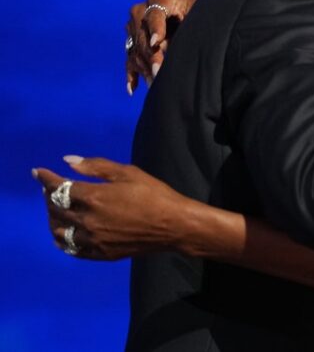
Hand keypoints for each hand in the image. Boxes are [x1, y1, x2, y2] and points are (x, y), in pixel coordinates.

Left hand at [33, 156, 190, 260]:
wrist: (174, 225)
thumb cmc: (155, 195)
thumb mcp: (128, 173)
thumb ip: (96, 167)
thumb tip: (68, 161)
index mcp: (93, 197)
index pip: (58, 187)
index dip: (45, 178)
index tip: (37, 172)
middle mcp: (86, 219)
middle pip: (55, 208)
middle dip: (48, 196)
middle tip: (50, 188)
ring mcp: (91, 239)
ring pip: (58, 230)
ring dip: (53, 218)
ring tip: (56, 210)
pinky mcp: (99, 253)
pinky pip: (71, 249)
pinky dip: (62, 239)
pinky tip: (64, 233)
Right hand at [126, 0, 197, 93]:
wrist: (199, 18)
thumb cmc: (204, 15)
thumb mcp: (200, 15)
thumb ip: (189, 25)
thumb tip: (175, 45)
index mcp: (162, 0)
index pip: (154, 14)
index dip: (155, 28)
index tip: (156, 43)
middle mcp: (142, 10)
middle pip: (142, 34)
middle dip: (151, 54)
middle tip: (159, 71)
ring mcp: (135, 27)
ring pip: (136, 49)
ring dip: (145, 67)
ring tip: (156, 83)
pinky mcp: (133, 43)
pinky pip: (130, 59)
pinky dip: (132, 74)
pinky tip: (134, 89)